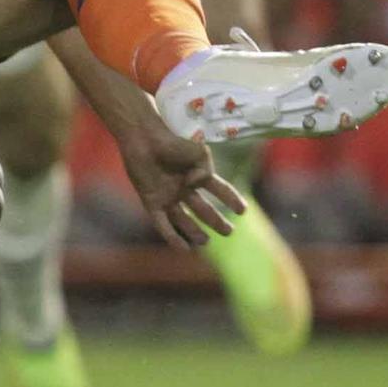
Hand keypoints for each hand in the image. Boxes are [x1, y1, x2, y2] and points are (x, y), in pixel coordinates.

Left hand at [119, 124, 248, 249]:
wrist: (144, 138)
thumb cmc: (172, 141)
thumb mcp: (199, 153)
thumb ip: (205, 171)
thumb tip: (196, 185)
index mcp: (197, 175)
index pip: (219, 190)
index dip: (231, 199)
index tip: (243, 211)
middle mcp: (183, 188)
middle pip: (203, 209)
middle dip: (216, 221)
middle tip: (229, 232)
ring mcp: (168, 196)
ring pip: (183, 220)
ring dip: (195, 232)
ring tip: (205, 242)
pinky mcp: (152, 202)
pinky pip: (163, 224)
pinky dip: (173, 237)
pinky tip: (184, 248)